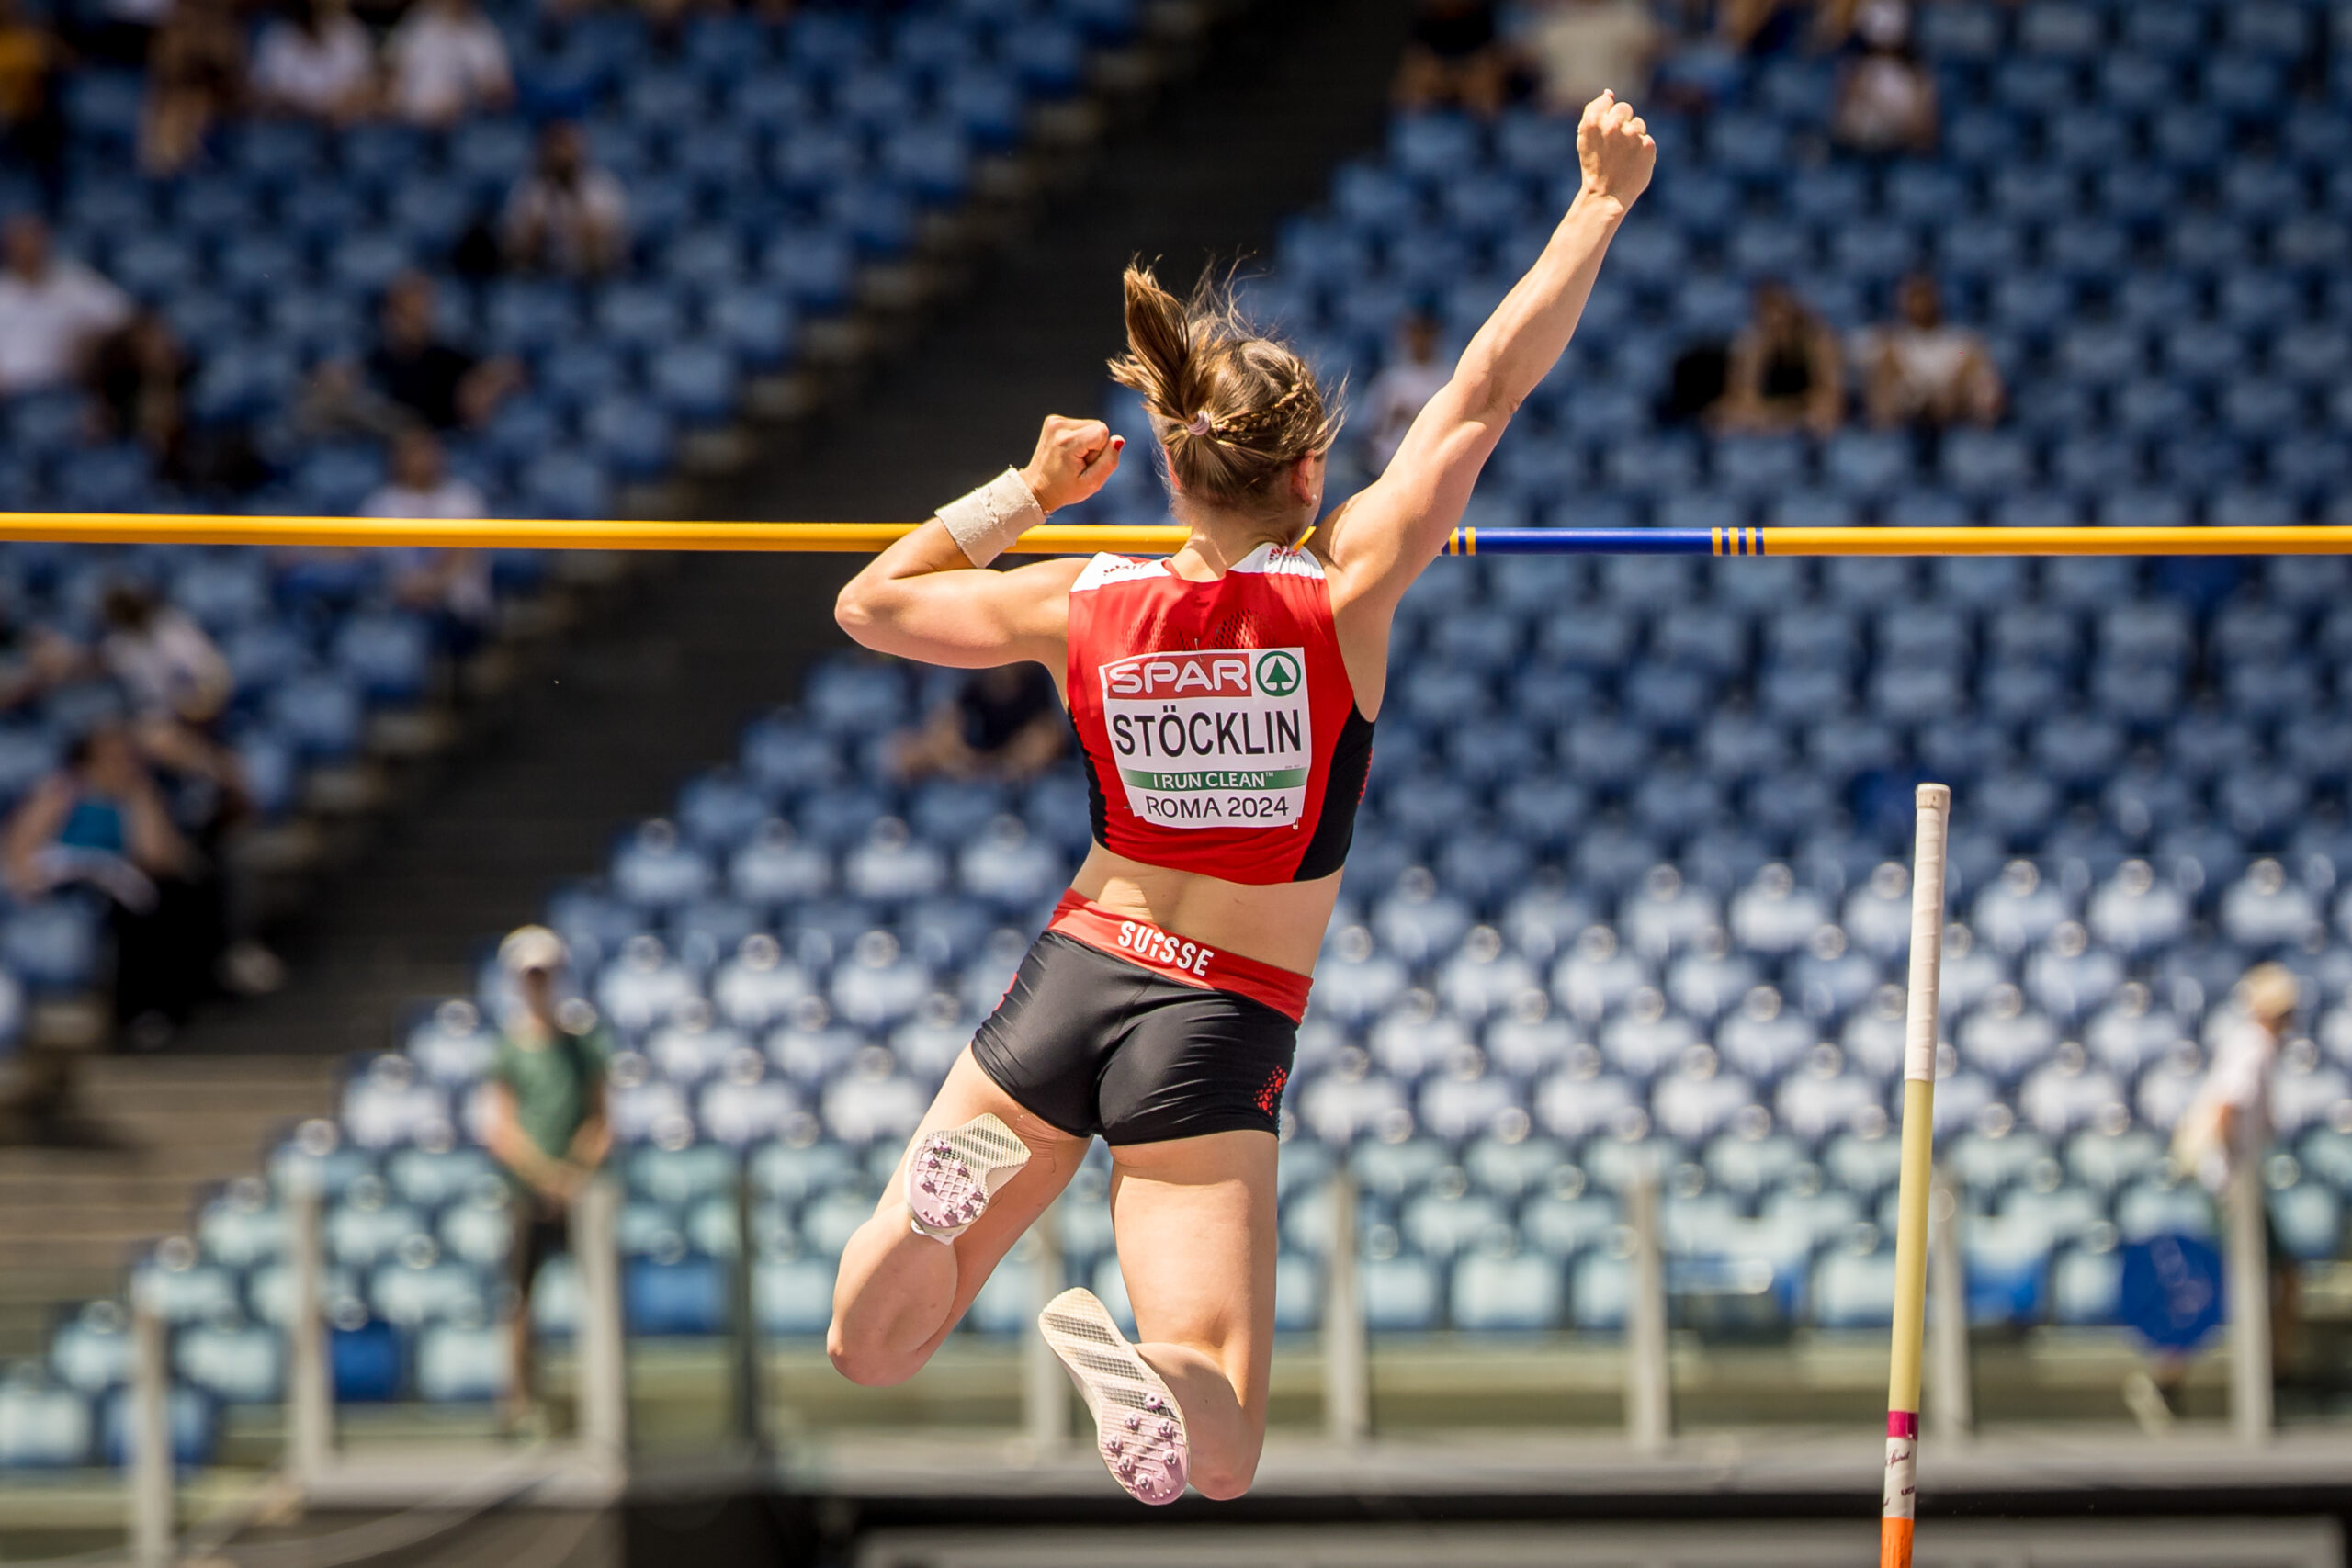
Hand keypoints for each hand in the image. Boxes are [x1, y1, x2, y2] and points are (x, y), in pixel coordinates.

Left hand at [1019, 415, 1123, 512]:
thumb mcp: (1092, 483)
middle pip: (1097, 427)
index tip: (1085, 464)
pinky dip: (1079, 439)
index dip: (1100, 450)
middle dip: (1094, 446)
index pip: (1102, 431)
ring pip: (1090, 426)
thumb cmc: (1065, 489)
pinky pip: (1080, 426)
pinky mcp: (1053, 421)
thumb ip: (1109, 462)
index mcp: (1068, 441)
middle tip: (1078, 463)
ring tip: (1072, 459)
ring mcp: (1054, 421)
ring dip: (1087, 443)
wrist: (1037, 487)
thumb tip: (1118, 439)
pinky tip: (1067, 452)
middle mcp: (1059, 426)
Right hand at [1577, 90, 1655, 210]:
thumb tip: (1609, 93)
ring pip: (1639, 124)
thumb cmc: (1593, 165)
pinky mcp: (1648, 146)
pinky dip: (1642, 151)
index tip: (1604, 132)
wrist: (1605, 195)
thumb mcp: (1584, 137)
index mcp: (1594, 120)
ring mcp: (1632, 135)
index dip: (1607, 115)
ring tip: (1623, 156)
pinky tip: (1632, 163)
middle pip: (1625, 108)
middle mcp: (1613, 124)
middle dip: (1622, 122)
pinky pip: (1647, 140)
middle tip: (1615, 145)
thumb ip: (1593, 111)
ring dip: (1633, 137)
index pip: (1608, 101)